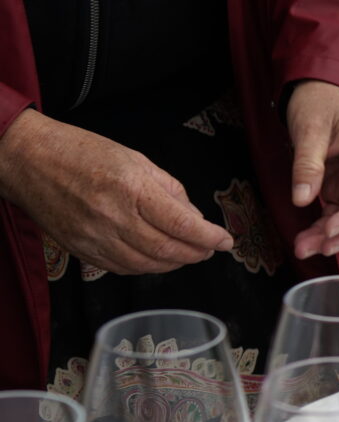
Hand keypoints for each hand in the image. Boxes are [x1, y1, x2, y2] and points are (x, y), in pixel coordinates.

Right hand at [0, 109, 233, 273]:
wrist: (30, 161)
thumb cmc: (82, 153)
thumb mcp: (136, 160)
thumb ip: (170, 190)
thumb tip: (194, 217)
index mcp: (131, 189)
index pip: (181, 224)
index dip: (209, 237)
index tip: (226, 241)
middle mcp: (113, 217)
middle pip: (167, 251)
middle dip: (196, 254)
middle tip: (210, 249)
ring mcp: (94, 237)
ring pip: (146, 265)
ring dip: (174, 264)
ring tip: (188, 254)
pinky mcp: (80, 250)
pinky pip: (121, 268)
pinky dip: (146, 268)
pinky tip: (157, 259)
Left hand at [285, 81, 338, 259]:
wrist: (319, 88)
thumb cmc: (319, 101)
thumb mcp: (310, 128)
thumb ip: (307, 164)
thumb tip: (302, 200)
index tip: (329, 230)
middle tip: (316, 247)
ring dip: (334, 236)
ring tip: (304, 246)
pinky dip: (325, 228)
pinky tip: (308, 236)